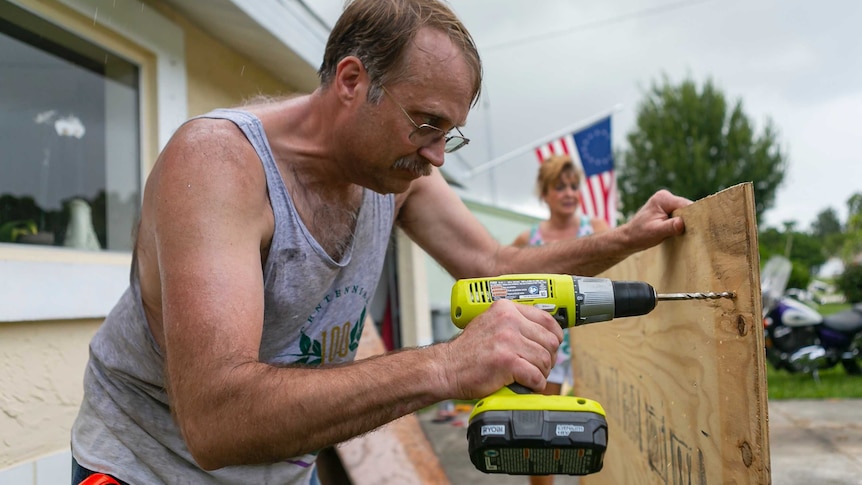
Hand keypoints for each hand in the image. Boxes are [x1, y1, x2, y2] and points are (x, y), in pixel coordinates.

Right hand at [441, 299, 562, 398]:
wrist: (446, 368)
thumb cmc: (469, 351)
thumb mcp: (491, 324)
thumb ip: (515, 323)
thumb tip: (544, 332)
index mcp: (506, 309)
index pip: (547, 319)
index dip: (554, 337)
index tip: (551, 346)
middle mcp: (509, 321)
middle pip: (550, 342)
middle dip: (548, 358)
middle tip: (538, 366)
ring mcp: (508, 340)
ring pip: (545, 360)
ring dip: (541, 373)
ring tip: (529, 376)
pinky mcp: (507, 362)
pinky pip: (536, 376)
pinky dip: (535, 385)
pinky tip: (526, 385)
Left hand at [621, 189, 691, 250]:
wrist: (629, 238)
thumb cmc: (640, 235)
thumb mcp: (656, 232)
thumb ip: (670, 227)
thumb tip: (682, 223)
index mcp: (663, 198)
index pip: (685, 205)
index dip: (693, 216)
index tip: (699, 227)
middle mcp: (666, 197)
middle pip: (687, 208)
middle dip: (689, 220)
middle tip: (694, 233)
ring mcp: (667, 203)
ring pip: (685, 212)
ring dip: (686, 223)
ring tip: (685, 233)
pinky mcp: (668, 209)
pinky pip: (681, 215)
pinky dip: (681, 223)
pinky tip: (680, 232)